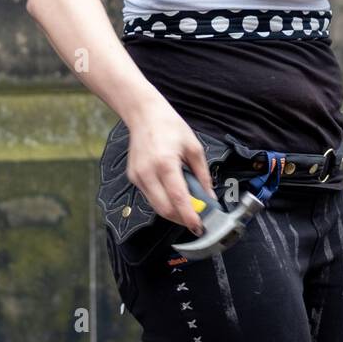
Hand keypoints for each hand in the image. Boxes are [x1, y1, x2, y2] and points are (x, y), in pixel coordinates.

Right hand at [125, 102, 212, 233]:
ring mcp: (137, 176)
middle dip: (181, 219)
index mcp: (165, 163)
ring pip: (156, 206)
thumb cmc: (171, 127)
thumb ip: (202, 175)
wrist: (145, 115)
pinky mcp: (133, 178)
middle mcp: (148, 173)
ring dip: (173, 212)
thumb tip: (209, 196)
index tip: (199, 226)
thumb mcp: (194, 148)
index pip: (178, 198)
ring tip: (189, 209)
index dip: (189, 216)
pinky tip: (174, 195)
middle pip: (164, 208)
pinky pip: (150, 196)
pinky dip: (164, 200)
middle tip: (196, 221)